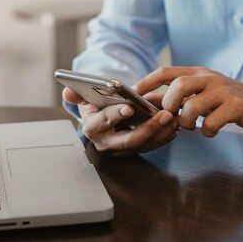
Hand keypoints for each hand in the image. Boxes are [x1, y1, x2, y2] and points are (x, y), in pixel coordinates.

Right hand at [63, 87, 179, 154]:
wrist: (102, 115)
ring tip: (173, 116)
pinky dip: (164, 136)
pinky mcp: (135, 149)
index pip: (103, 121)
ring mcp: (122, 148)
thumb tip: (68, 92)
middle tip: (163, 114)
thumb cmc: (95, 103)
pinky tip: (174, 124)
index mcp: (92, 126)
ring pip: (144, 144)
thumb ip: (76, 93)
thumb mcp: (83, 96)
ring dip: (161, 132)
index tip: (129, 107)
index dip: (115, 115)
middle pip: (129, 140)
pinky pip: (152, 145)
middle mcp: (106, 142)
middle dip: (148, 128)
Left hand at [134, 67, 242, 137]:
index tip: (133, 94)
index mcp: (197, 73)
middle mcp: (209, 78)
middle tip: (172, 117)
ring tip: (192, 126)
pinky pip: (213, 121)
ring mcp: (223, 91)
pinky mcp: (236, 106)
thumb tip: (148, 101)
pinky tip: (211, 131)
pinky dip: (207, 130)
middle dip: (169, 104)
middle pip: (178, 85)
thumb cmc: (226, 99)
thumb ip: (178, 96)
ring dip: (187, 121)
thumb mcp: (202, 92)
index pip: (166, 72)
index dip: (147, 82)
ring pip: (193, 105)